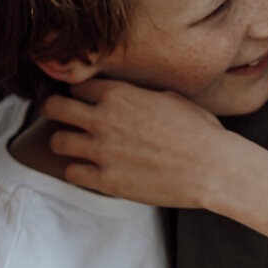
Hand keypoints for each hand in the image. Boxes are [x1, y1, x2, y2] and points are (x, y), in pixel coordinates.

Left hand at [43, 79, 228, 207]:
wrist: (213, 168)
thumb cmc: (201, 132)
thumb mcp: (172, 98)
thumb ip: (141, 96)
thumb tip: (133, 97)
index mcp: (120, 94)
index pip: (79, 87)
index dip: (82, 94)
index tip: (86, 102)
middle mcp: (104, 119)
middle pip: (55, 108)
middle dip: (57, 111)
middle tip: (64, 119)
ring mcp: (102, 151)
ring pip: (58, 142)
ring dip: (65, 143)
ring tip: (77, 147)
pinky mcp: (106, 180)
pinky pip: (72, 173)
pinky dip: (79, 170)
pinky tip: (91, 170)